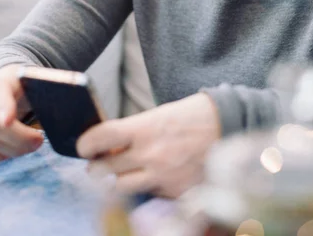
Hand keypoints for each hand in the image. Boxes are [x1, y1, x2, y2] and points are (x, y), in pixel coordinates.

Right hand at [0, 64, 43, 163]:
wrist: (7, 82)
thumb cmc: (29, 84)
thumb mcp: (39, 80)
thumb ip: (52, 87)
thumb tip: (73, 95)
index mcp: (2, 81)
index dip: (2, 108)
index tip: (9, 120)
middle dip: (20, 139)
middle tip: (40, 140)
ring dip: (12, 150)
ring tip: (31, 145)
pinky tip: (12, 151)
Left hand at [77, 93, 220, 198]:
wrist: (229, 127)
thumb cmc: (191, 116)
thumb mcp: (159, 115)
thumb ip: (134, 131)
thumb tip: (109, 146)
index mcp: (145, 128)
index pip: (102, 137)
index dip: (86, 144)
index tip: (82, 146)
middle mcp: (151, 155)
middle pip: (105, 169)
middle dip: (96, 167)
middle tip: (97, 163)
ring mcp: (163, 177)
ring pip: (121, 187)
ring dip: (117, 180)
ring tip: (120, 172)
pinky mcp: (176, 193)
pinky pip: (149, 195)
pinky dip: (146, 188)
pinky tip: (153, 176)